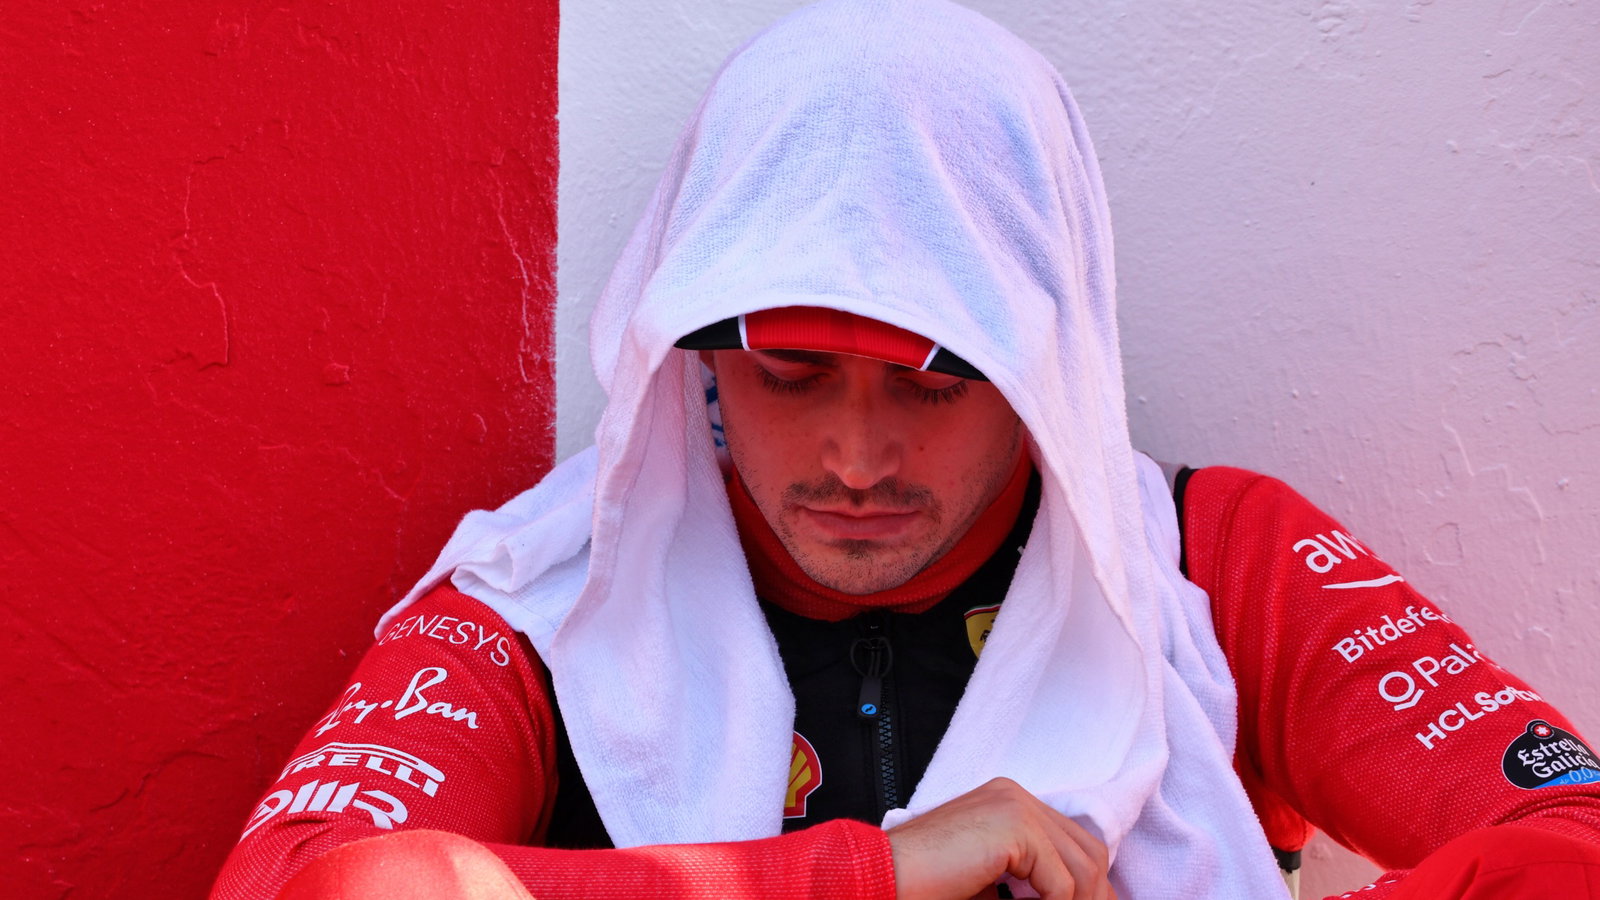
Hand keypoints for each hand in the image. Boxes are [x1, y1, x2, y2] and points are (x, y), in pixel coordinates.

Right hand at [886, 777, 1116, 899]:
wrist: (884, 875)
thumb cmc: (927, 884)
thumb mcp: (991, 883)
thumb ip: (1026, 885)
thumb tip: (1072, 899)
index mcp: (1008, 802)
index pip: (1073, 841)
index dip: (1090, 885)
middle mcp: (1015, 795)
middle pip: (1087, 849)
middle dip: (1094, 893)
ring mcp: (1014, 805)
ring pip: (1082, 866)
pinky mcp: (1013, 826)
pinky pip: (1061, 881)